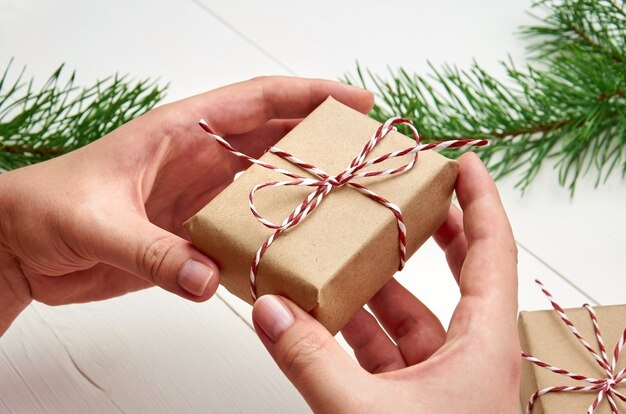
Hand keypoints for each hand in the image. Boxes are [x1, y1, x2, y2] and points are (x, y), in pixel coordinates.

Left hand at [0, 77, 373, 334]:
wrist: (20, 247)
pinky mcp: (194, 235)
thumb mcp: (96, 222)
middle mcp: (201, 160)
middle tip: (371, 156)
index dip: (311, 96)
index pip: (259, 101)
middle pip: (278, 141)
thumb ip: (152, 250)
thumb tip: (206, 277)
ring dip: (307, 192)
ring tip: (350, 203)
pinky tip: (298, 252)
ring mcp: (201, 198)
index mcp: (182, 132)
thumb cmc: (45, 209)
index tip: (356, 103)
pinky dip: (274, 240)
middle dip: (326, 143)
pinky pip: (247, 233)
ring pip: (270, 186)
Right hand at [252, 153, 520, 412]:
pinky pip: (379, 352)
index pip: (493, 250)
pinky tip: (316, 313)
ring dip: (369, 286)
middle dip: (428, 230)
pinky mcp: (407, 403)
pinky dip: (349, 332)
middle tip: (401, 193)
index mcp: (484, 346)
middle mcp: (468, 356)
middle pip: (455, 273)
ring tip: (336, 249)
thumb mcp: (361, 413)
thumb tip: (268, 308)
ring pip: (404, 315)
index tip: (462, 159)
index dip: (480, 199)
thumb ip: (310, 359)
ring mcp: (436, 381)